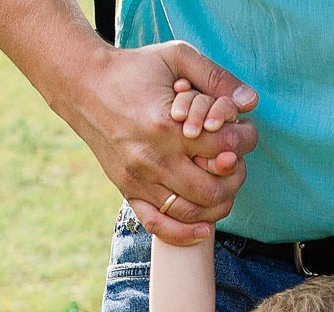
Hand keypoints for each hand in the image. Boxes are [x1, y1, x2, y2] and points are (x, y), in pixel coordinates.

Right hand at [59, 42, 259, 245]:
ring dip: (217, 205)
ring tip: (223, 185)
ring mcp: (138, 179)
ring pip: (191, 212)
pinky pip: (158, 225)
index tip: (245, 133)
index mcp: (166, 125)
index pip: (222, 148)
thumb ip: (216, 76)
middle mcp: (152, 158)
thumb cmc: (134, 69)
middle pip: (212, 189)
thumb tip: (251, 101)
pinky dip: (184, 233)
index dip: (244, 142)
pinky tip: (203, 228)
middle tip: (236, 162)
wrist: (82, 86)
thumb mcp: (176, 56)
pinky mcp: (127, 190)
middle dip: (234, 178)